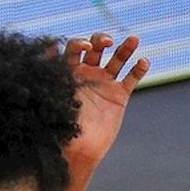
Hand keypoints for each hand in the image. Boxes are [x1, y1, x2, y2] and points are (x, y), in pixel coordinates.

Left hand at [62, 32, 149, 171]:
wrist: (80, 151)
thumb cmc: (61, 128)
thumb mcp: (53, 101)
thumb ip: (51, 75)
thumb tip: (46, 50)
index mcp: (69, 73)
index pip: (73, 50)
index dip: (80, 43)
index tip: (85, 47)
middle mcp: (87, 74)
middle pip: (96, 48)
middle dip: (100, 40)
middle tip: (106, 42)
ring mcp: (105, 83)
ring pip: (117, 59)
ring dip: (125, 48)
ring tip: (133, 39)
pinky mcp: (119, 95)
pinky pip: (131, 79)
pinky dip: (138, 69)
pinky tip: (143, 62)